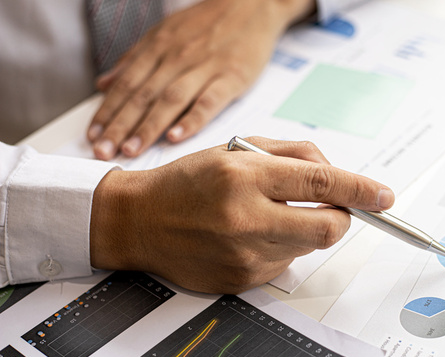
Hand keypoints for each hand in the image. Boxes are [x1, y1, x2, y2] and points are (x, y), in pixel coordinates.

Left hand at [87, 0, 313, 159]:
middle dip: (120, 126)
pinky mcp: (231, 77)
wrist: (250, 6)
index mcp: (158, 48)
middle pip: (142, 96)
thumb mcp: (165, 33)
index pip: (125, 84)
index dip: (107, 111)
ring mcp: (204, 67)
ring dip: (148, 127)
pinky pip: (209, 101)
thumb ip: (134, 60)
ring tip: (131, 150)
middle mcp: (176, 58)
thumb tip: (103, 84)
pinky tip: (176, 137)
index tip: (92, 137)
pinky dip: (192, 120)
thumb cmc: (207, 23)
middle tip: (103, 152)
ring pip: (170, 100)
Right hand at [89, 138, 394, 293]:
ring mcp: (244, 256)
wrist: (141, 221)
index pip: (322, 184)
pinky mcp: (242, 281)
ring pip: (308, 247)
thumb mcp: (238, 150)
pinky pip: (285, 264)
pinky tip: (249, 236)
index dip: (361, 190)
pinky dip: (282, 247)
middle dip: (342, 218)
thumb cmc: (191, 181)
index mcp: (245, 177)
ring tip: (267, 215)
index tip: (385, 196)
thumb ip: (294, 157)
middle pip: (328, 229)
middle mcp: (246, 220)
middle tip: (331, 207)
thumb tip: (340, 178)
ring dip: (304, 230)